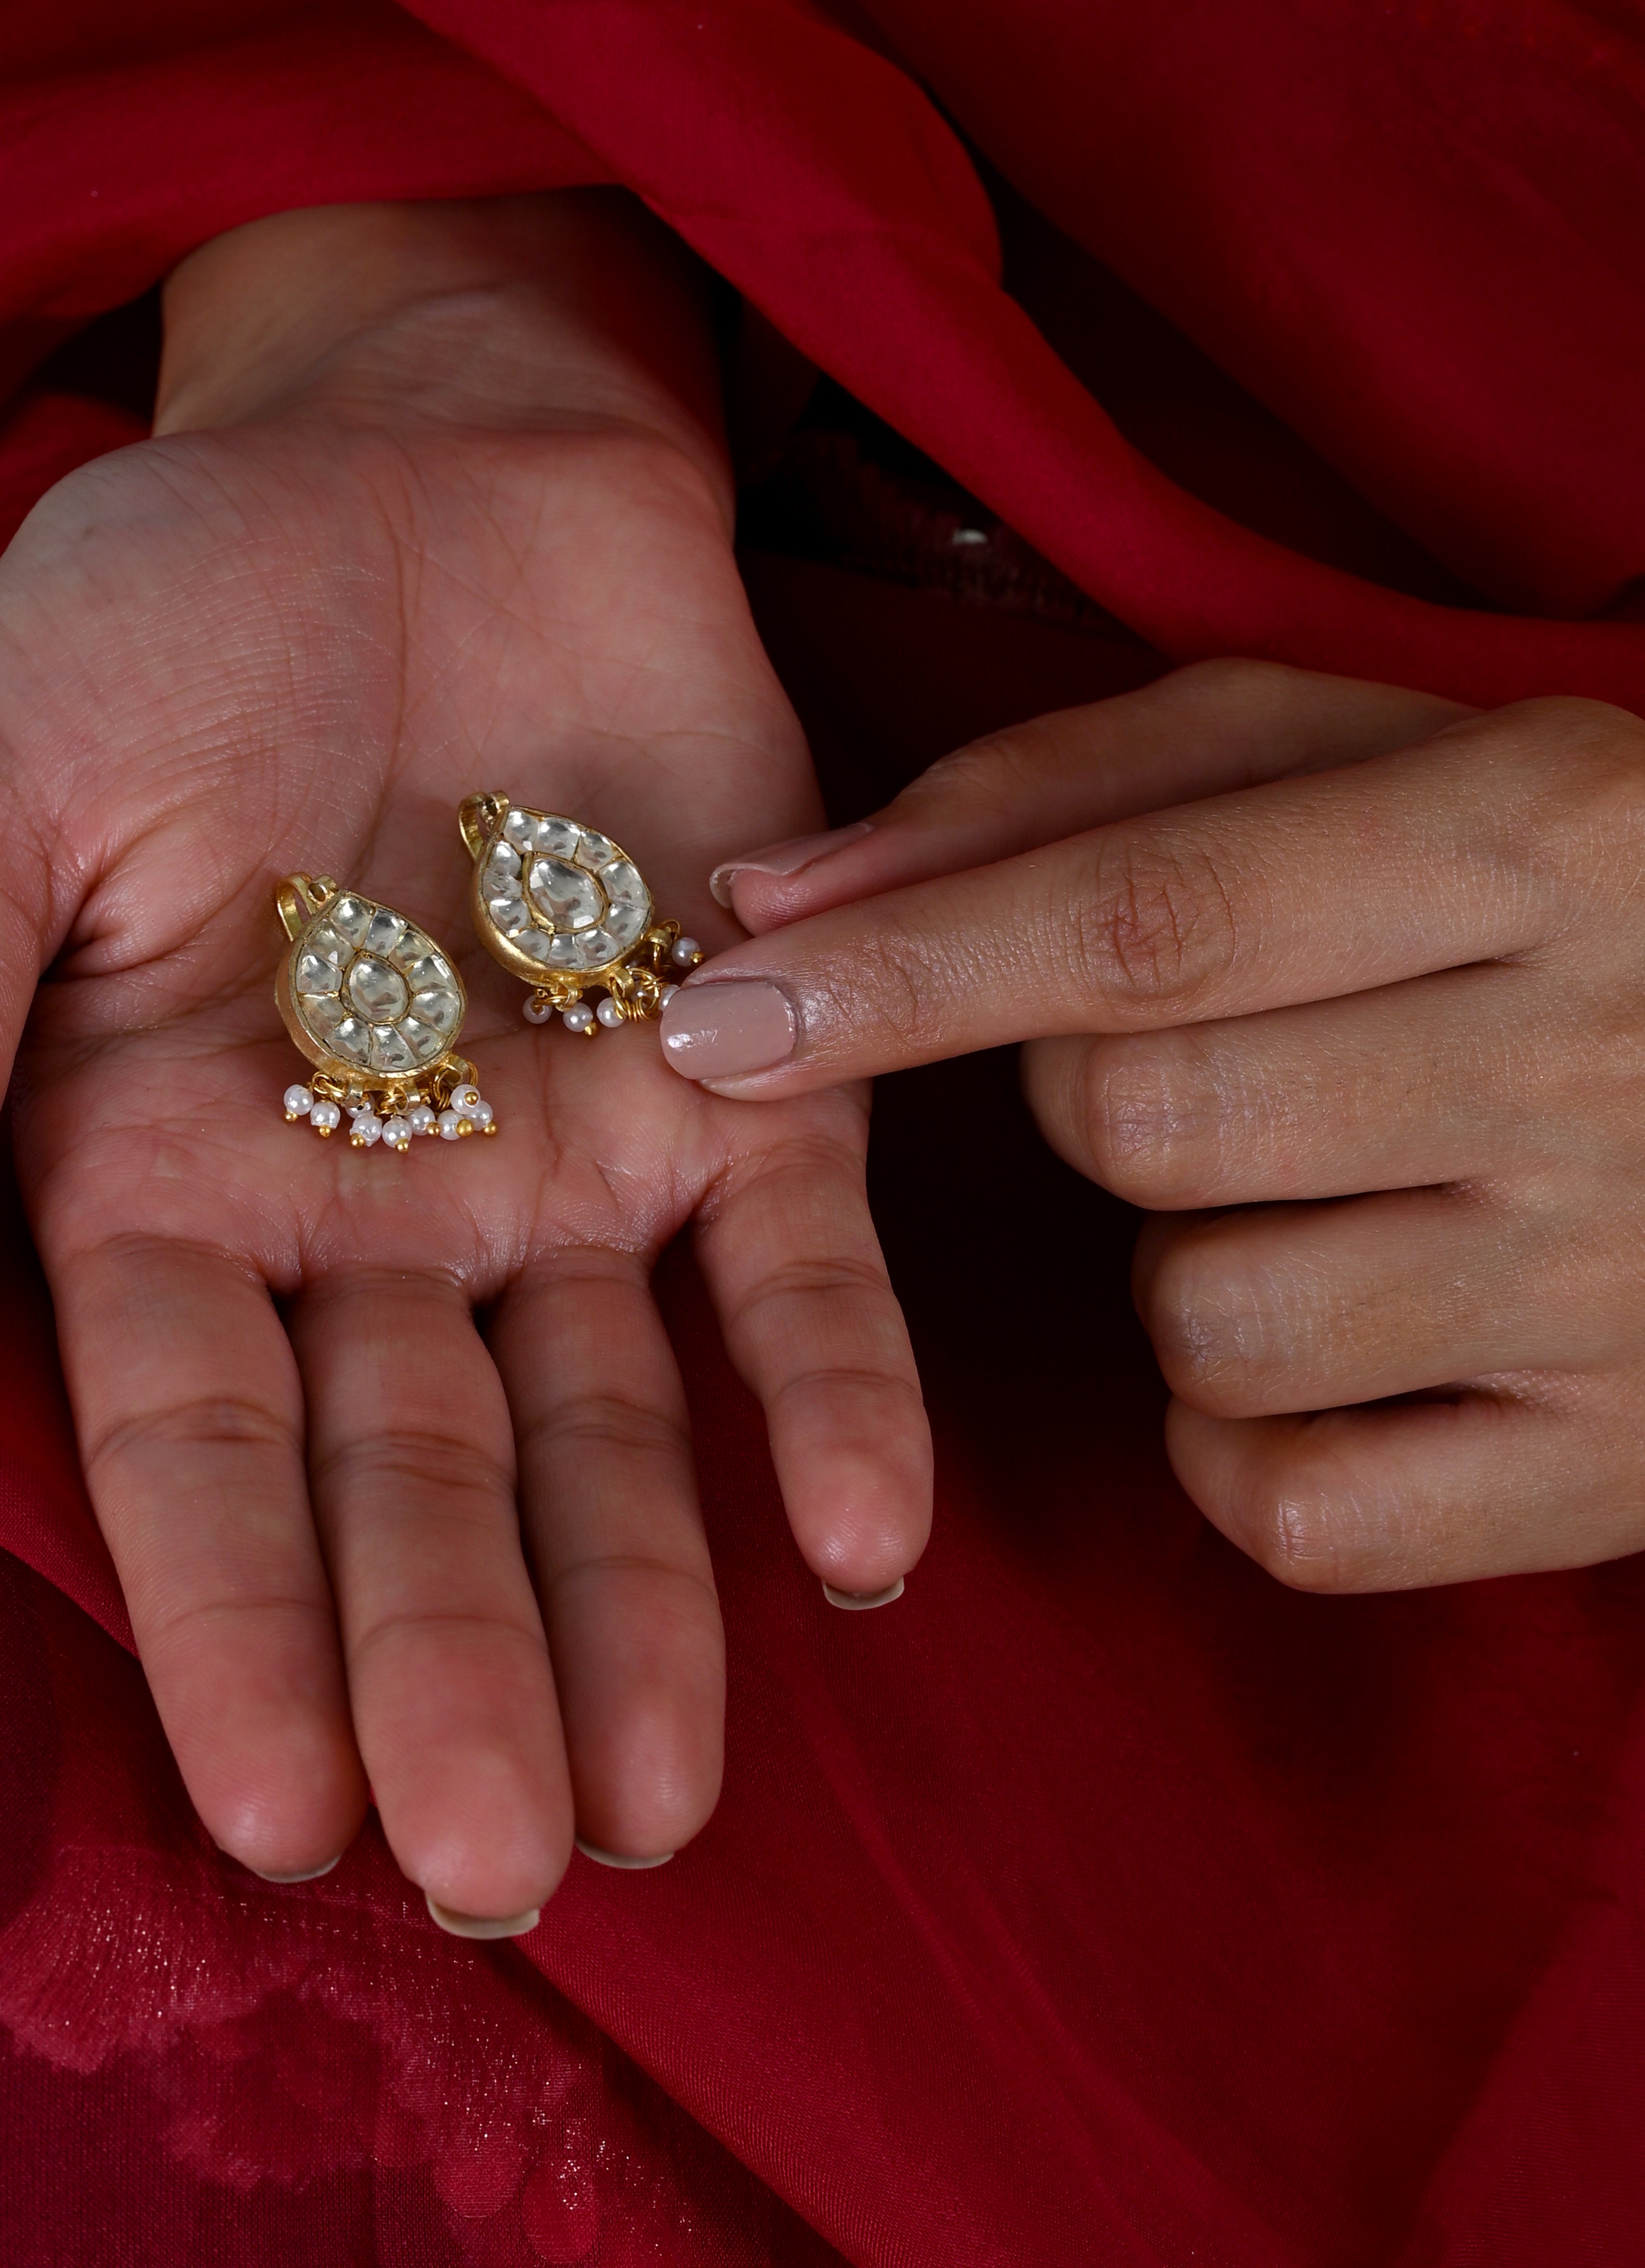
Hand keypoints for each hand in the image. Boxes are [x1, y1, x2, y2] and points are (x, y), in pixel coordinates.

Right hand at [0, 197, 928, 1921]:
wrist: (420, 448)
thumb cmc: (167, 607)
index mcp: (168, 1177)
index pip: (194, 1450)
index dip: (233, 1625)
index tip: (278, 1818)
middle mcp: (375, 1220)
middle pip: (412, 1482)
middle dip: (453, 1672)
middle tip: (502, 1868)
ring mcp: (570, 1162)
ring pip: (613, 1429)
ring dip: (650, 1601)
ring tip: (672, 1796)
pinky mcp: (749, 1067)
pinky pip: (801, 1260)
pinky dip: (840, 1385)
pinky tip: (873, 1534)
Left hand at [660, 656, 1644, 1591]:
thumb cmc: (1551, 886)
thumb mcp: (1355, 759)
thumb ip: (1060, 796)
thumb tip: (778, 897)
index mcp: (1542, 834)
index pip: (1148, 917)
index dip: (908, 973)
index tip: (713, 1013)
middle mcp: (1592, 1060)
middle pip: (1146, 1125)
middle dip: (1082, 1094)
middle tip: (1195, 1056)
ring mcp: (1616, 1289)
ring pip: (1206, 1325)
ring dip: (1179, 1269)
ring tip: (1318, 1192)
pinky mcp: (1614, 1472)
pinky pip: (1287, 1508)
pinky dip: (1238, 1441)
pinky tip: (1333, 1341)